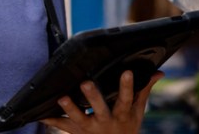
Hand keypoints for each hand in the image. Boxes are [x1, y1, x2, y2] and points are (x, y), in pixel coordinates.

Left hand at [41, 71, 163, 133]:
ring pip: (79, 118)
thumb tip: (159, 72)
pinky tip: (39, 112)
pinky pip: (62, 126)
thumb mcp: (138, 112)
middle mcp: (106, 121)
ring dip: (70, 109)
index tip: (127, 71)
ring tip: (62, 97)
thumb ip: (144, 90)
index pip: (127, 98)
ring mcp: (90, 128)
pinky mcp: (77, 131)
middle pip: (100, 109)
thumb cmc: (126, 127)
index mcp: (123, 114)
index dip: (128, 86)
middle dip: (93, 97)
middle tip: (86, 83)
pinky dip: (50, 120)